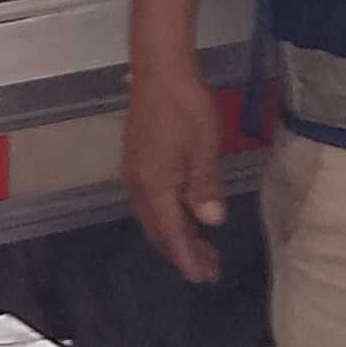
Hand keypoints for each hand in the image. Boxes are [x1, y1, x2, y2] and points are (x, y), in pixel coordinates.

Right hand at [123, 62, 230, 282]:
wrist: (159, 69)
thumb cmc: (186, 107)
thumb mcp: (204, 147)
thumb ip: (205, 187)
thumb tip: (210, 222)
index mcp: (154, 186)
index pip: (171, 233)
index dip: (187, 257)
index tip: (204, 277)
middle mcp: (138, 185)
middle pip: (157, 230)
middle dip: (181, 252)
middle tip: (208, 269)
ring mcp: (134, 172)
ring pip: (152, 216)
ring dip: (175, 235)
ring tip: (201, 247)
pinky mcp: (137, 160)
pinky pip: (150, 202)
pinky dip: (168, 217)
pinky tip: (183, 214)